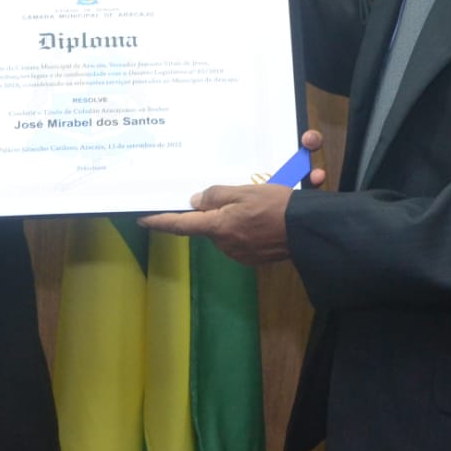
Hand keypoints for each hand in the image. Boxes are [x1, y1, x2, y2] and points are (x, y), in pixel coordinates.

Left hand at [136, 129, 326, 263]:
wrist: (308, 232)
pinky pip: (241, 239)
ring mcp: (240, 254)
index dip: (160, 221)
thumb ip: (216, 196)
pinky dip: (246, 227)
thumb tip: (195, 202)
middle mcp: (224, 244)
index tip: (142, 218)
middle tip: (230, 196)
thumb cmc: (276, 207)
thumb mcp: (244, 192)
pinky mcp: (254, 258)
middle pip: (207, 226)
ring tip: (254, 205)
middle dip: (212, 213)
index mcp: (218, 227)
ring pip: (225, 232)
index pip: (180, 225)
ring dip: (232, 219)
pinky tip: (262, 217)